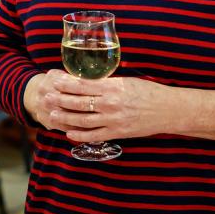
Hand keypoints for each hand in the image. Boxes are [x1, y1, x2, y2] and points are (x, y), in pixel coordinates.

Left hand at [25, 70, 184, 142]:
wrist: (169, 110)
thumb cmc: (149, 92)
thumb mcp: (127, 80)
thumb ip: (107, 82)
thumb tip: (88, 78)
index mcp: (112, 87)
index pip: (82, 84)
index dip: (64, 83)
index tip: (52, 79)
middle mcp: (110, 103)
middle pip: (78, 102)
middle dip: (59, 100)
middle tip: (45, 97)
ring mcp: (113, 120)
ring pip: (82, 120)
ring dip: (64, 118)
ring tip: (51, 115)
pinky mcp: (118, 133)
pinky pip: (94, 135)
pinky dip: (80, 135)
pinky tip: (68, 132)